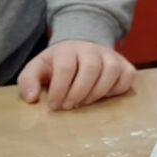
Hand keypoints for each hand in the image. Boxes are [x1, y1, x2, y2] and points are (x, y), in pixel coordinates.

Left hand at [18, 40, 135, 110]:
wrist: (80, 49)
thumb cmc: (56, 65)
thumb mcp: (37, 69)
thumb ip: (28, 81)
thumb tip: (32, 98)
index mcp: (67, 49)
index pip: (66, 67)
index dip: (59, 89)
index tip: (54, 105)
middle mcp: (91, 49)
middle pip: (91, 68)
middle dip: (79, 92)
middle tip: (69, 106)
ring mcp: (111, 56)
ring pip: (111, 71)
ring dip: (98, 92)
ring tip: (85, 103)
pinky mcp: (125, 65)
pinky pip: (128, 76)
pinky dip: (118, 89)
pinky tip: (104, 97)